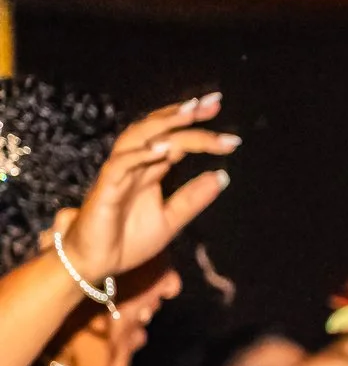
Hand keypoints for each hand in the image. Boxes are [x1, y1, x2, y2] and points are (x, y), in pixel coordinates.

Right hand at [55, 96, 238, 282]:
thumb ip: (193, 198)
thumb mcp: (171, 220)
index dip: (200, 130)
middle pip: (157, 129)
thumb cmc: (129, 239)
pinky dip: (141, 155)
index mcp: (150, 169)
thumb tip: (223, 177)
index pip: (176, 140)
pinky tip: (163, 149)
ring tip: (190, 114)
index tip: (231, 134)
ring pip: (138, 138)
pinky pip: (120, 165)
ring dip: (163, 124)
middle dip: (184, 115)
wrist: (97, 262)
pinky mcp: (105, 188)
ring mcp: (118, 173)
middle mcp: (134, 164)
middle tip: (212, 103)